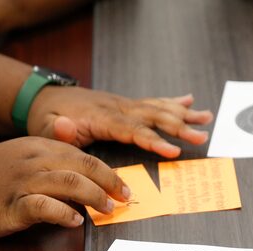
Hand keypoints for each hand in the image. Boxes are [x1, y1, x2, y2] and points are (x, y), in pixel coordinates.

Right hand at [0, 137, 127, 236]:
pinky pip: (44, 206)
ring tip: (106, 210)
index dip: (108, 172)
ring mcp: (22, 182)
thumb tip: (87, 175)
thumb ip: (53, 161)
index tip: (123, 188)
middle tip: (123, 198)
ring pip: (68, 182)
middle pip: (82, 166)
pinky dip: (63, 213)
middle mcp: (33, 160)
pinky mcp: (12, 205)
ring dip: (93, 197)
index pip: (83, 156)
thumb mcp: (22, 158)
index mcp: (38, 147)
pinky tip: (75, 222)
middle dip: (109, 182)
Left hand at [28, 88, 213, 157]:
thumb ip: (58, 131)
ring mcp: (124, 104)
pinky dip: (173, 101)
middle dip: (180, 128)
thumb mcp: (45, 128)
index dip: (155, 141)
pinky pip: (152, 102)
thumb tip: (66, 127)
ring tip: (208, 118)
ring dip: (184, 114)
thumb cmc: (47, 118)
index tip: (175, 151)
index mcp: (102, 118)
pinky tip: (190, 101)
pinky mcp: (126, 104)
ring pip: (158, 108)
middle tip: (202, 137)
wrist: (44, 97)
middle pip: (154, 117)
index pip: (133, 130)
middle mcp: (118, 108)